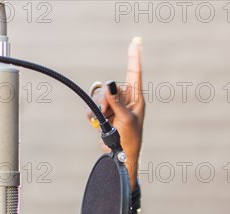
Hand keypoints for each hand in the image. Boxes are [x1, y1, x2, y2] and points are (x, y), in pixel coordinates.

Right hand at [86, 37, 144, 186]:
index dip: (134, 57)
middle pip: (109, 88)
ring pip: (99, 96)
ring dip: (97, 109)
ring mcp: (115, 106)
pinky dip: (93, 115)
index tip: (136, 41)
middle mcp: (126, 100)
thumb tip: (110, 84)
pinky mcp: (105, 113)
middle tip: (106, 114)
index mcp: (137, 99)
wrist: (121, 156)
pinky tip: (98, 125)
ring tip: (103, 122)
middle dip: (103, 101)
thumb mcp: (125, 120)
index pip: (135, 74)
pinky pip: (94, 106)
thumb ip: (116, 102)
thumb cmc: (130, 140)